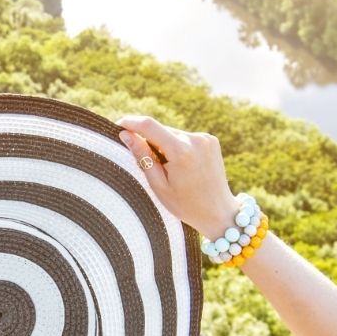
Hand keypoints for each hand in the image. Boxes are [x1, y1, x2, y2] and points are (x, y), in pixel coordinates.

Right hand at [117, 115, 236, 240]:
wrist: (218, 212)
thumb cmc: (185, 205)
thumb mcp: (159, 185)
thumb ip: (142, 157)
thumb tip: (125, 134)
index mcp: (181, 152)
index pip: (149, 126)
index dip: (131, 122)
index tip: (118, 125)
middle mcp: (195, 140)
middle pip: (161, 130)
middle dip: (149, 140)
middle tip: (148, 164)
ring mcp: (205, 138)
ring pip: (173, 133)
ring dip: (164, 144)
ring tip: (169, 170)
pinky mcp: (211, 140)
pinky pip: (185, 137)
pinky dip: (177, 146)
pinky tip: (182, 166)